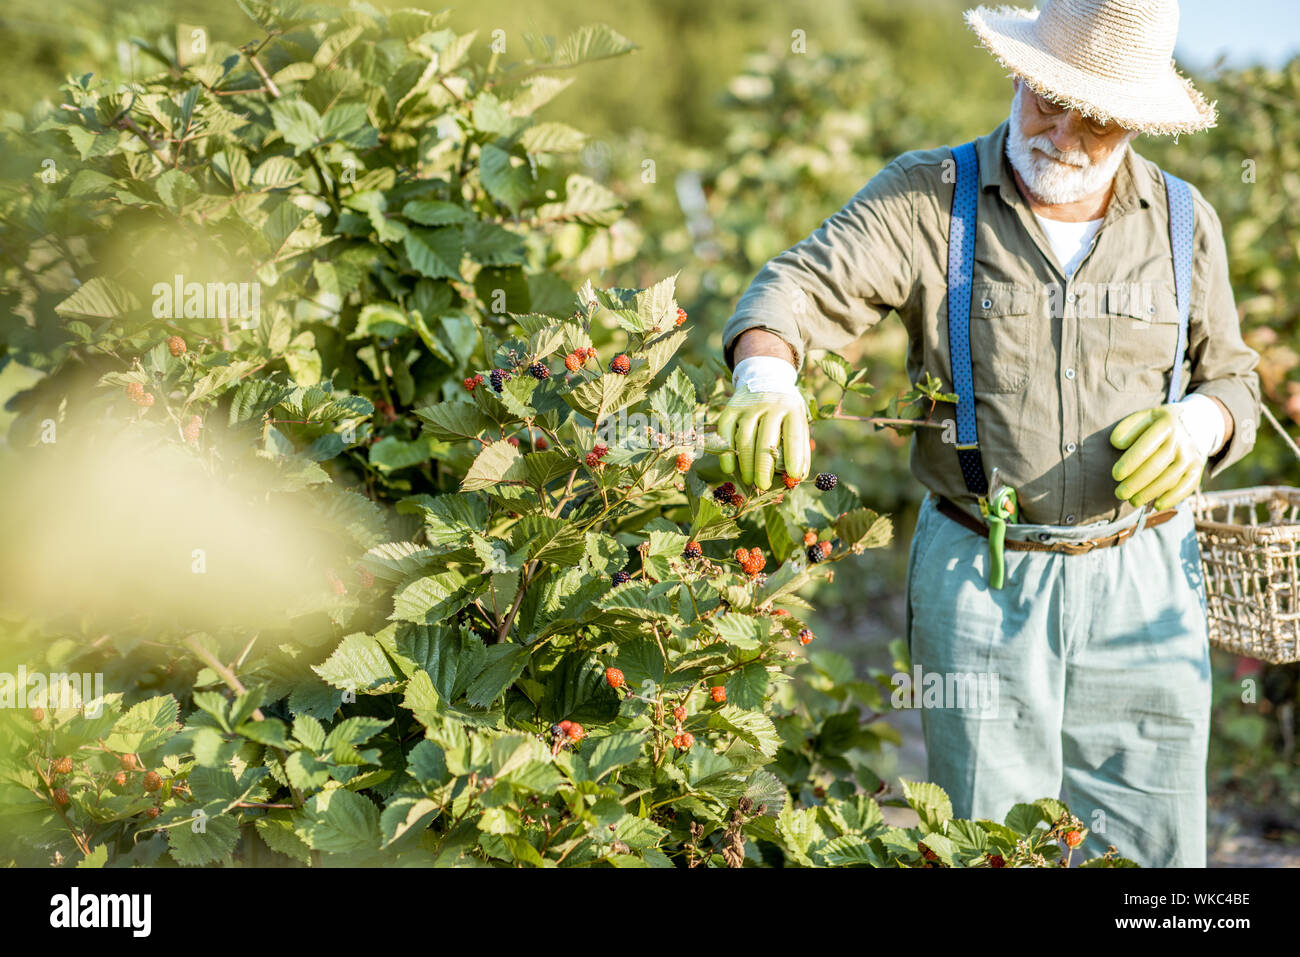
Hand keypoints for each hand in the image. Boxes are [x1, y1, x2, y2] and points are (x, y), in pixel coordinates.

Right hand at [716, 356, 810, 489]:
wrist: (765, 378)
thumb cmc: (785, 411)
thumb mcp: (798, 422)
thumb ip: (800, 448)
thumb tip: (798, 477)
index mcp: (792, 408)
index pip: (794, 435)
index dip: (794, 457)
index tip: (792, 476)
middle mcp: (771, 404)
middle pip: (766, 440)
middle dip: (763, 467)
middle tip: (762, 486)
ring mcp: (749, 405)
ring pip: (744, 438)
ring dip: (745, 463)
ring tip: (748, 481)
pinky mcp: (731, 407)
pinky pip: (725, 432)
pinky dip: (726, 453)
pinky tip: (729, 469)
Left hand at [1109, 403, 1206, 509]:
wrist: (1197, 422)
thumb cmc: (1159, 424)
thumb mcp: (1144, 417)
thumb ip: (1127, 428)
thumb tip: (1116, 443)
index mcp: (1165, 425)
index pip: (1145, 447)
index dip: (1129, 463)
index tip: (1115, 475)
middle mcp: (1181, 441)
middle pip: (1156, 466)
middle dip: (1135, 483)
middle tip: (1119, 494)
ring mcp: (1192, 456)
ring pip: (1170, 479)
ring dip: (1149, 493)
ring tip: (1132, 501)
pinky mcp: (1198, 468)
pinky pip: (1187, 486)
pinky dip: (1172, 498)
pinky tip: (1157, 505)